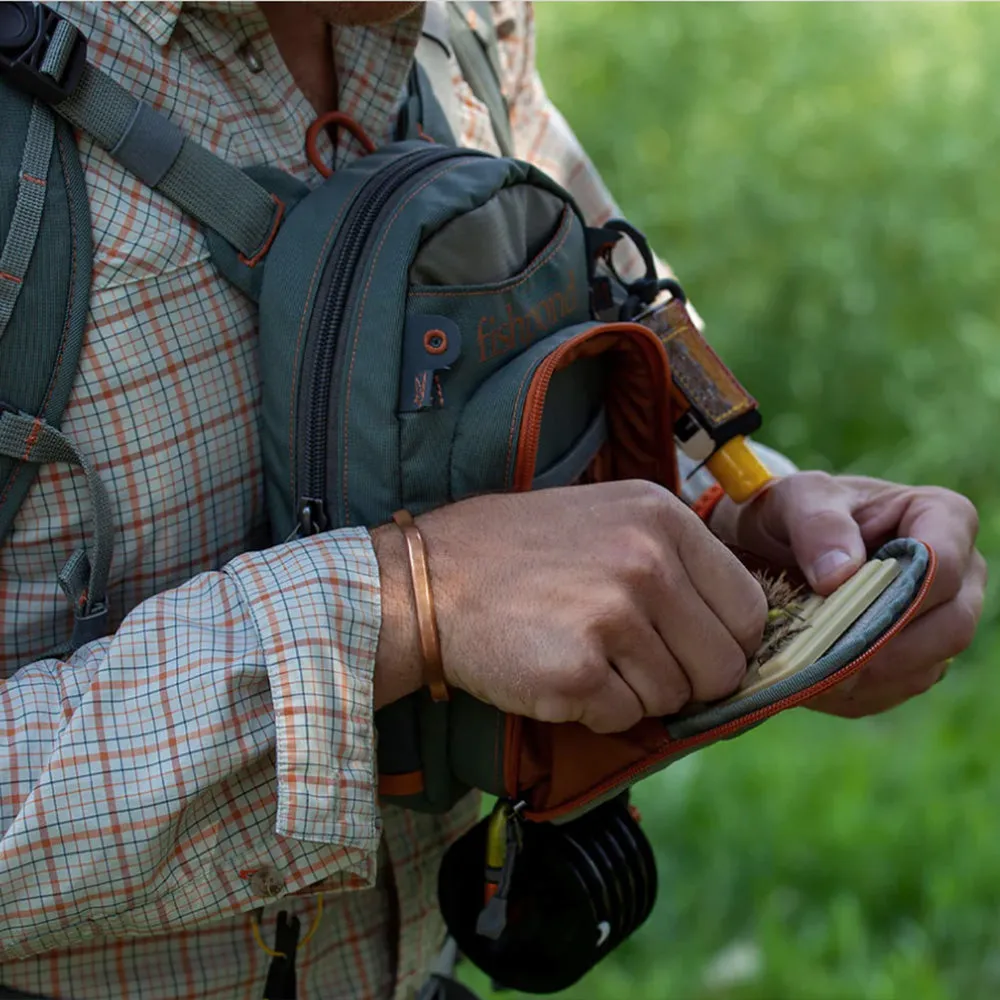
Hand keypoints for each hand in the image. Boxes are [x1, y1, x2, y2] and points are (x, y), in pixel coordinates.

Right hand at [372, 480, 767, 731]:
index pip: (749, 609)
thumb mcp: (607, 520)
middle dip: (685, 680)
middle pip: (723, 666)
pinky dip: (596, 713)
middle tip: (631, 663)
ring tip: (581, 654)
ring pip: (674, 698)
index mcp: (663, 517)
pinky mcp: (578, 672)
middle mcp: (647, 561)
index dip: (725, 643)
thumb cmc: (519, 553)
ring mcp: (612, 616)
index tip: (690, 650)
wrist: (430, 581)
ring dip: (633, 694)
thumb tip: (736, 631)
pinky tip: (558, 674)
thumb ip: (675, 563)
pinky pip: (625, 721)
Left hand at [709, 472, 986, 716]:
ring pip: (925, 668)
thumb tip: (840, 575)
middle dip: (883, 648)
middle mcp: (958, 575)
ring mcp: (940, 621)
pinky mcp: (914, 660)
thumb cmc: (795, 509)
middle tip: (823, 655)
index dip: (898, 593)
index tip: (837, 602)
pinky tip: (812, 681)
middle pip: (949, 627)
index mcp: (942, 518)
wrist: (773, 543)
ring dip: (865, 677)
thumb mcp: (796, 497)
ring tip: (808, 669)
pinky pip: (896, 690)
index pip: (944, 564)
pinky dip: (853, 693)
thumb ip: (817, 524)